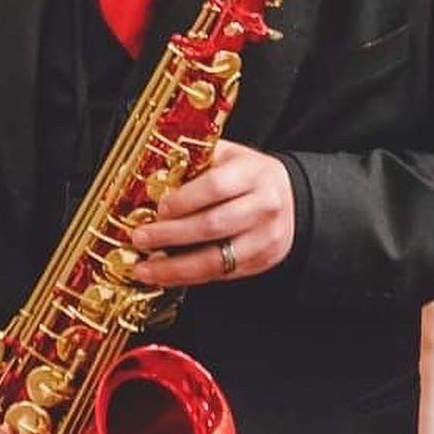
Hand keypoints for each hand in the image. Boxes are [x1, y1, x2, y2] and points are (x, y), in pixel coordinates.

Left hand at [128, 140, 294, 286]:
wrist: (293, 198)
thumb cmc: (250, 175)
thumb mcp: (229, 156)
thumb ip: (197, 161)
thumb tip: (153, 174)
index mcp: (253, 173)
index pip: (216, 187)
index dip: (184, 200)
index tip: (159, 208)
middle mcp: (263, 206)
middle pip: (212, 225)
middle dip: (170, 235)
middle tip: (140, 238)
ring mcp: (264, 238)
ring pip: (216, 259)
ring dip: (175, 267)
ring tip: (146, 268)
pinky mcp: (261, 261)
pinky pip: (221, 274)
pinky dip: (190, 277)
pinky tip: (167, 275)